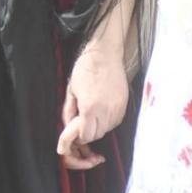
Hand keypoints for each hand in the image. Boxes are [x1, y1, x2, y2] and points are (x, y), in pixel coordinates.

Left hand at [57, 44, 126, 170]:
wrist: (105, 54)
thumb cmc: (86, 68)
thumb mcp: (71, 90)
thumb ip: (69, 111)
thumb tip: (67, 125)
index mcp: (90, 108)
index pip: (85, 136)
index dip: (77, 138)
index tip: (71, 137)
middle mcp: (106, 110)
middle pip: (96, 135)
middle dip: (87, 133)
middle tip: (80, 125)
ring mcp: (117, 108)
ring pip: (107, 129)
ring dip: (97, 127)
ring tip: (90, 115)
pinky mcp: (124, 105)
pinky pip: (115, 121)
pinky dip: (107, 121)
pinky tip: (101, 111)